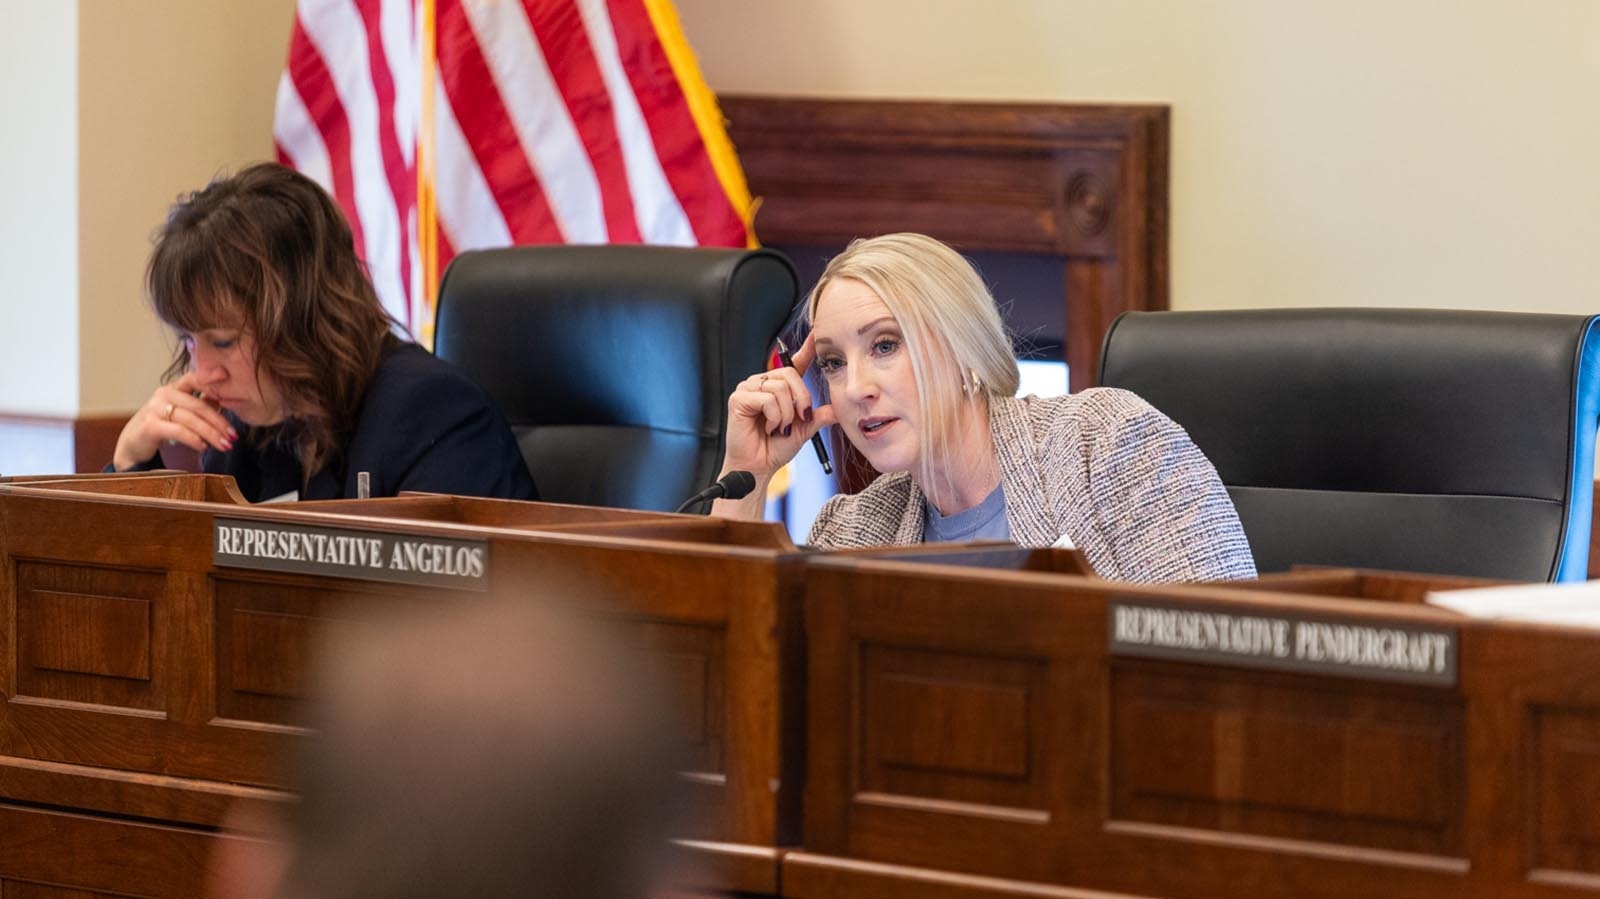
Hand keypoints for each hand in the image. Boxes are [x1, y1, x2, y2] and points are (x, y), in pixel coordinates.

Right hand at [112, 371, 237, 470]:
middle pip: (198, 405)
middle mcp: (164, 394)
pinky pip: (178, 431)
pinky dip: (194, 439)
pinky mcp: (150, 426)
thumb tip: (227, 400)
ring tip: (225, 444)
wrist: (134, 443)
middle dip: (219, 422)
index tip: (226, 376)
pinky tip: (204, 446)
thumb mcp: (183, 412)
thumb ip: (202, 404)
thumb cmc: (163, 425)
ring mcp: (155, 409)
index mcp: (174, 388)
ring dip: (211, 434)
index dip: (210, 377)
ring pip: (190, 419)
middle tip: (233, 435)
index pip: (194, 378)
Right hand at [711, 334, 836, 519]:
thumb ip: (819, 416)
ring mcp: (749, 389)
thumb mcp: (804, 430)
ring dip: (785, 414)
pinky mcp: (739, 398)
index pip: (794, 363)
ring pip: (779, 387)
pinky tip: (768, 428)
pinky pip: (766, 399)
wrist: (759, 467)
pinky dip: (773, 417)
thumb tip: (838, 409)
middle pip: (790, 375)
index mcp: (779, 388)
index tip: (818, 335)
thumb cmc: (776, 448)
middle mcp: (762, 383)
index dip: (807, 348)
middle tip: (798, 419)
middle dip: (800, 399)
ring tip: (778, 428)